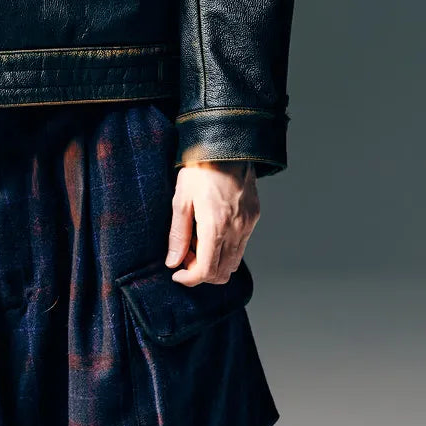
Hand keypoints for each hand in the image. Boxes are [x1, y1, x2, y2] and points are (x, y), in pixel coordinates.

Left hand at [166, 160, 258, 285]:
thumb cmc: (200, 169)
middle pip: (222, 273)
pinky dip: (224, 249)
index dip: (189, 279)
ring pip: (233, 263)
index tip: (176, 274)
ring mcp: (248, 225)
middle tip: (184, 255)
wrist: (227, 146)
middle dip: (200, 273)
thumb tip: (173, 262)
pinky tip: (210, 231)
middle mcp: (236, 230)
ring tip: (196, 241)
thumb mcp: (180, 200)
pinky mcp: (253, 218)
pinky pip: (240, 246)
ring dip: (213, 262)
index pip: (206, 271)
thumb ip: (177, 235)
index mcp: (215, 226)